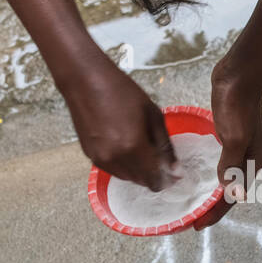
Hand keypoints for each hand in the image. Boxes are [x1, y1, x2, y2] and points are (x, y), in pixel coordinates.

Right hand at [62, 55, 176, 190]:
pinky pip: (113, 169)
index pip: (154, 181)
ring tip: (143, 149)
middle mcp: (115, 158)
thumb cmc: (121, 92)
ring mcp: (100, 159)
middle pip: (141, 181)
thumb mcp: (153, 114)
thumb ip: (165, 145)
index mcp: (133, 147)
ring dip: (138, 170)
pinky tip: (127, 147)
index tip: (174, 173)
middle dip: (154, 174)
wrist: (86, 81)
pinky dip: (124, 164)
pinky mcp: (90, 155)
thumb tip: (175, 169)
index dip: (167, 180)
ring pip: (127, 177)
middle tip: (162, 159)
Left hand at [192, 52, 261, 230]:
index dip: (215, 213)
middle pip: (230, 191)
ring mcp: (240, 147)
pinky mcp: (229, 136)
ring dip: (210, 192)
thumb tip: (232, 194)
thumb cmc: (238, 103)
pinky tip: (196, 177)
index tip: (196, 225)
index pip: (234, 197)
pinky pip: (219, 163)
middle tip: (191, 220)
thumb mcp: (233, 136)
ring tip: (192, 203)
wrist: (239, 72)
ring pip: (224, 178)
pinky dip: (209, 175)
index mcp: (254, 162)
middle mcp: (250, 158)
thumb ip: (231, 164)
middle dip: (212, 207)